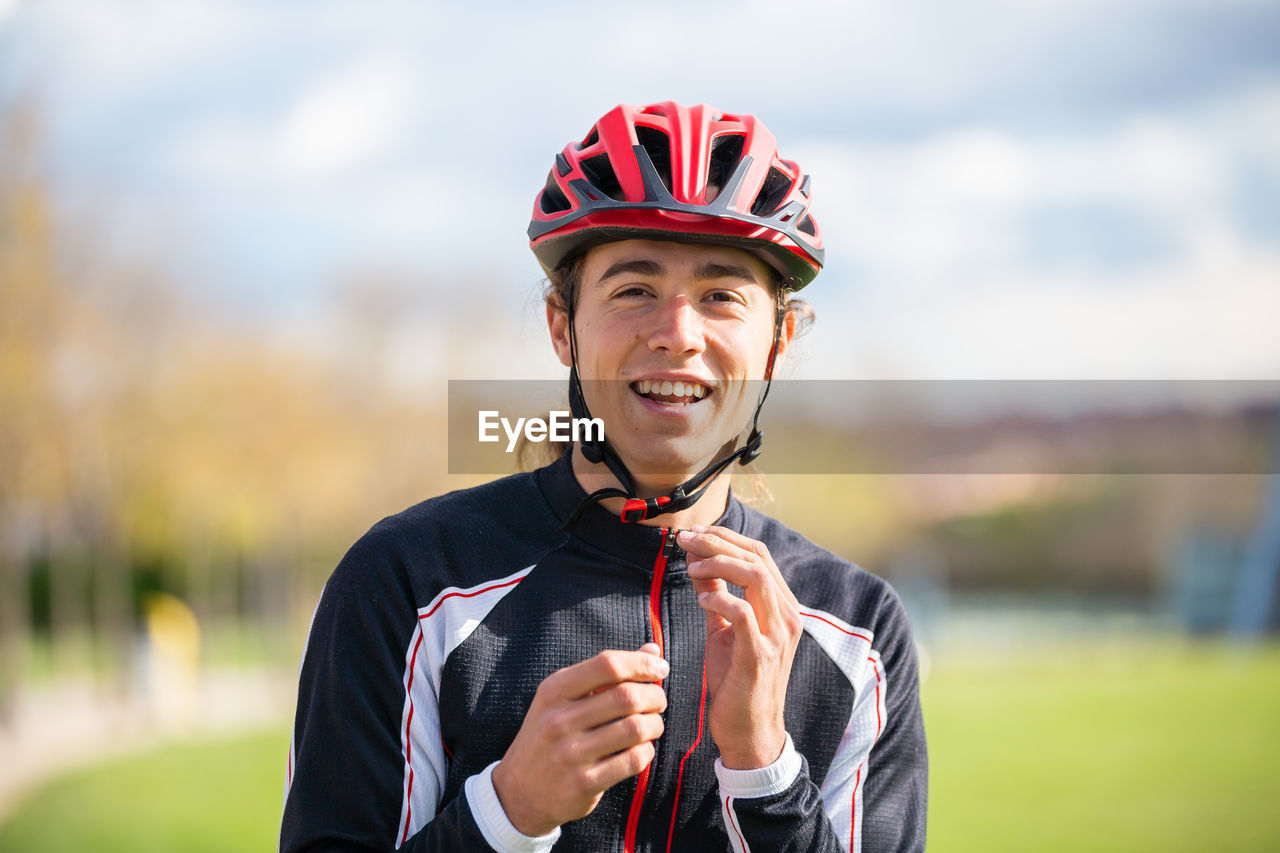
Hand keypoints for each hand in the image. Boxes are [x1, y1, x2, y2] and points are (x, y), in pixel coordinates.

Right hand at [491, 644, 668, 835]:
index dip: (642, 663)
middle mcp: (559, 719)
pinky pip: (633, 760)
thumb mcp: (563, 698)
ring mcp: (570, 754)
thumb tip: (652, 650)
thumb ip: (606, 673)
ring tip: (652, 725)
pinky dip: (646, 751)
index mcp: (554, 690)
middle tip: (658, 702)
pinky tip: (640, 749)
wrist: (518, 791)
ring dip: (655, 724)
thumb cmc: (548, 736)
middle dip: (655, 696)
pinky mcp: (583, 784)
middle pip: (627, 696)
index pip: (607, 664)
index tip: (660, 669)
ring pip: (636, 728)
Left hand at [678, 525, 802, 769]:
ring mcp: (777, 635)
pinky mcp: (761, 655)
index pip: (759, 554)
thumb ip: (715, 594)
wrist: (749, 733)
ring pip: (755, 577)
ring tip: (692, 568)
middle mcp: (787, 616)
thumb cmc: (735, 681)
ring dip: (719, 564)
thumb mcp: (722, 630)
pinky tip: (700, 601)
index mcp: (781, 606)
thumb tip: (697, 559)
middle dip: (717, 542)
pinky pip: (742, 614)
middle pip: (757, 558)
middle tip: (684, 540)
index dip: (725, 538)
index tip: (693, 534)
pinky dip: (719, 600)